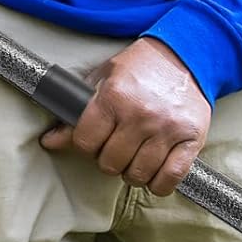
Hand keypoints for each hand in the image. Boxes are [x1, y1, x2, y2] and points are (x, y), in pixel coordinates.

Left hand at [39, 37, 209, 196]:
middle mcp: (141, 114)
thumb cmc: (140, 70)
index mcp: (115, 96)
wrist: (183, 57)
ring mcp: (168, 129)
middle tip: (117, 150)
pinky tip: (155, 174)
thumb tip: (50, 142)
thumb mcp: (102, 80)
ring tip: (136, 160)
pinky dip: (159, 184)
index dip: (87, 146)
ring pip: (139, 174)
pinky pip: (170, 178)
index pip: (86, 142)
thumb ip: (77, 112)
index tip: (95, 141)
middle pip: (112, 163)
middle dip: (110, 161)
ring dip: (134, 173)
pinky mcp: (191, 141)